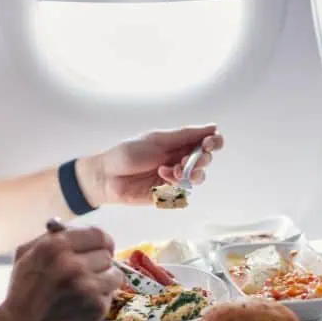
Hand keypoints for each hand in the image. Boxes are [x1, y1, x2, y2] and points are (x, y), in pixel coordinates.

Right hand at [0, 227, 123, 320]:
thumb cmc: (22, 296)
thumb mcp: (25, 256)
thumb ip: (50, 238)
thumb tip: (74, 229)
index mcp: (55, 246)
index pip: (98, 234)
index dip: (100, 243)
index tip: (99, 250)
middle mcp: (72, 264)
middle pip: (107, 254)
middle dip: (98, 264)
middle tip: (84, 276)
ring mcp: (86, 286)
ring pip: (114, 274)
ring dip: (103, 282)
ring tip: (84, 292)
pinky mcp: (96, 306)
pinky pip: (111, 295)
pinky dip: (100, 300)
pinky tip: (83, 306)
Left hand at [76, 124, 223, 206]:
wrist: (107, 176)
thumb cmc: (127, 154)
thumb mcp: (157, 140)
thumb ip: (184, 135)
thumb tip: (212, 127)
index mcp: (178, 144)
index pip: (206, 142)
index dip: (214, 142)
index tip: (210, 143)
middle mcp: (179, 160)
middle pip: (205, 161)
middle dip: (202, 159)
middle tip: (187, 159)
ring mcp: (175, 178)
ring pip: (198, 178)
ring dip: (190, 172)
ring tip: (174, 169)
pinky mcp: (168, 194)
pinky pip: (183, 191)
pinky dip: (176, 183)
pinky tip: (162, 176)